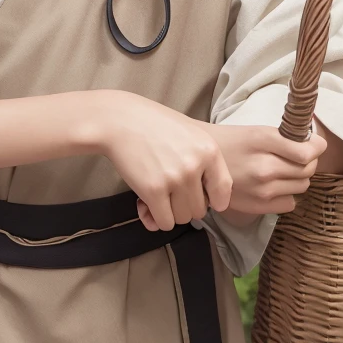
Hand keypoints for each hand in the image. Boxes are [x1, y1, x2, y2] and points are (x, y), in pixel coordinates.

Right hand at [91, 91, 232, 232]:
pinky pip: (164, 222)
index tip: (200, 197)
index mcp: (209, 150)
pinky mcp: (153, 191)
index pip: (223, 192)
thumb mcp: (190, 134)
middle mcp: (195, 165)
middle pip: (200, 209)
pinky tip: (146, 202)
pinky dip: (155, 217)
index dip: (212, 199)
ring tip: (157, 193)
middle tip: (169, 190)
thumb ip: (204, 163)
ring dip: (170, 211)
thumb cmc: (154, 124)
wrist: (119, 119)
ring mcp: (175, 179)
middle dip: (184, 204)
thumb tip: (215, 204)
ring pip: (183, 218)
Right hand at [209, 123, 325, 215]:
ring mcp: (262, 189)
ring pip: (302, 186)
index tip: (315, 144)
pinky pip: (291, 202)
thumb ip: (284, 138)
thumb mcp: (255, 131)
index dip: (317, 147)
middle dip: (308, 161)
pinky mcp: (259, 206)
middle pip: (308, 169)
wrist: (200, 162)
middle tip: (296, 156)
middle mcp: (264, 166)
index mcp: (262, 140)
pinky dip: (287, 195)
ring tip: (281, 170)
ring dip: (297, 178)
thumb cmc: (229, 142)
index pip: (306, 151)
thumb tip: (315, 146)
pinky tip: (273, 186)